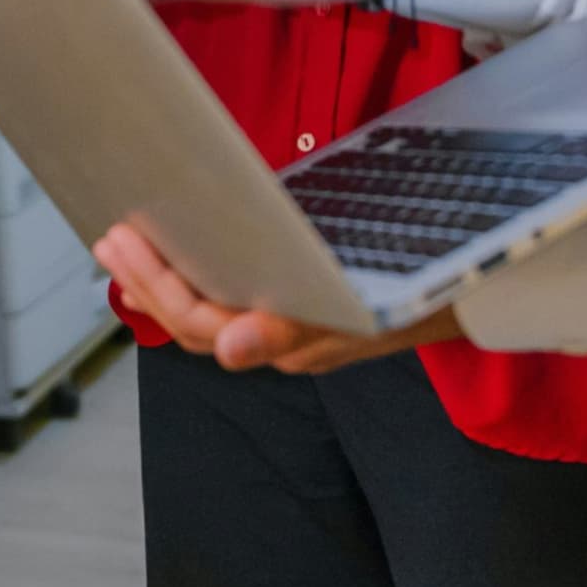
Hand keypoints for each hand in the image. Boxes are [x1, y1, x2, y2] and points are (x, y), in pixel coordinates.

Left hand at [95, 219, 462, 374]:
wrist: (474, 286)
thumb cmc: (426, 284)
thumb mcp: (375, 295)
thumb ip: (301, 328)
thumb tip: (237, 349)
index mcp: (302, 340)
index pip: (214, 328)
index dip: (168, 293)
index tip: (128, 244)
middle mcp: (287, 343)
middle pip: (198, 326)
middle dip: (150, 283)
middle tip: (112, 237)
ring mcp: (287, 328)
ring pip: (206, 318)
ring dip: (158, 283)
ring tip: (117, 246)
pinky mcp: (290, 301)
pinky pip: (226, 302)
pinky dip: (189, 280)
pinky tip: (162, 256)